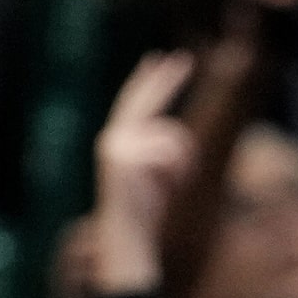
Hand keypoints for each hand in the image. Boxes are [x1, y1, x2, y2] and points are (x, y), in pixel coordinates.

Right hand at [88, 53, 196, 294]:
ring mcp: (118, 147)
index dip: (148, 80)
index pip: (134, 102)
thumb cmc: (141, 214)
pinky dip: (178, 173)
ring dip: (184, 162)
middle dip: (166, 79)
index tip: (159, 59)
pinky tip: (165, 190)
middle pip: (146, 101)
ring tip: (174, 186)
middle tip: (184, 59)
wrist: (125, 238)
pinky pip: (170, 153)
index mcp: (115, 142)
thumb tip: (178, 136)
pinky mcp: (127, 158)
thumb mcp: (153, 178)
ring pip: (172, 136)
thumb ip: (159, 153)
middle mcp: (113, 139)